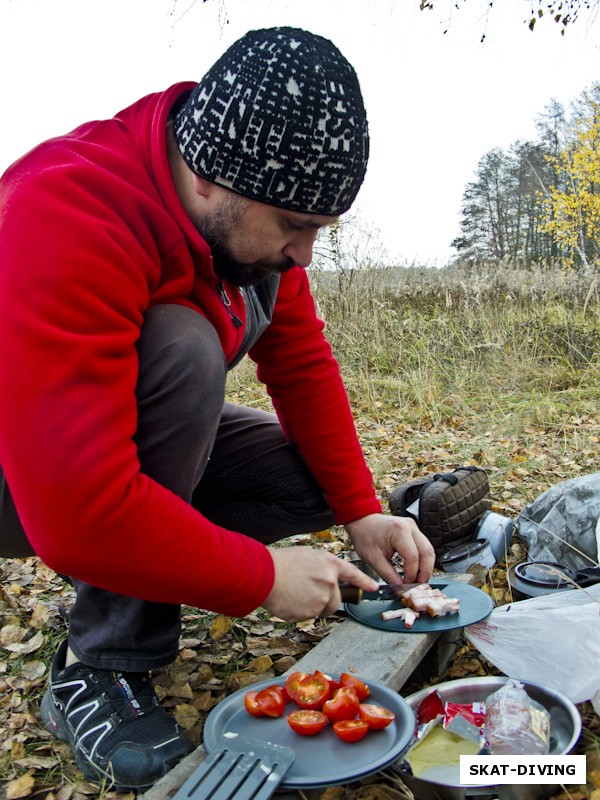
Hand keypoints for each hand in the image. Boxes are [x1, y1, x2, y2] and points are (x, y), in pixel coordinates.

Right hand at [262, 546, 379, 621]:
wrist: (265, 574)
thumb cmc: (282, 562)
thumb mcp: (308, 555)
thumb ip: (322, 567)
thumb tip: (327, 580)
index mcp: (330, 565)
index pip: (352, 574)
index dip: (364, 581)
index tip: (374, 587)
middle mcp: (329, 583)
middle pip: (335, 601)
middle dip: (326, 602)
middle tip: (307, 594)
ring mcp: (320, 599)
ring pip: (319, 609)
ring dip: (309, 606)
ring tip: (293, 592)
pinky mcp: (310, 613)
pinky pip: (306, 616)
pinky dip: (298, 611)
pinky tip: (288, 599)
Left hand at [345, 513, 434, 585]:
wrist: (362, 522)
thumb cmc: (365, 536)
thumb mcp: (373, 559)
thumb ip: (388, 574)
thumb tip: (401, 588)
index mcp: (399, 531)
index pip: (413, 557)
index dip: (412, 575)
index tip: (407, 586)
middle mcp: (410, 526)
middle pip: (427, 552)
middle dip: (425, 572)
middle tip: (418, 586)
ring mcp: (413, 527)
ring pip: (428, 550)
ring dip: (426, 567)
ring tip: (418, 581)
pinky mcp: (414, 531)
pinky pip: (424, 547)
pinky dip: (422, 560)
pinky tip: (417, 571)